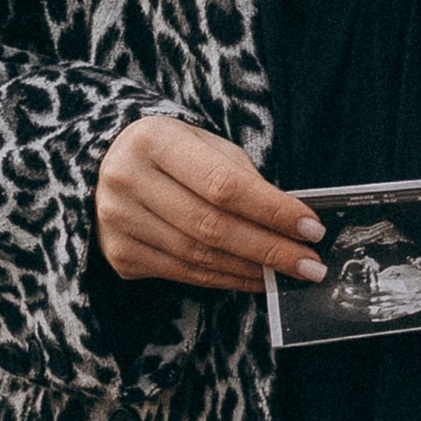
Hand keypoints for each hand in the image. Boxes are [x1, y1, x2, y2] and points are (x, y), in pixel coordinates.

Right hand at [95, 117, 327, 294]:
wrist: (109, 166)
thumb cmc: (173, 152)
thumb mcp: (206, 145)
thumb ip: (244, 178)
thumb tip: (292, 222)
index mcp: (154, 141)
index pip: (224, 184)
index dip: (271, 209)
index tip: (312, 227)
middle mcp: (128, 181)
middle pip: (212, 226)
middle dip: (270, 248)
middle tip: (310, 264)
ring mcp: (119, 222)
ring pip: (198, 256)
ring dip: (251, 270)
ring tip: (288, 275)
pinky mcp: (120, 255)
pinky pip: (183, 273)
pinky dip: (224, 279)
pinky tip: (253, 278)